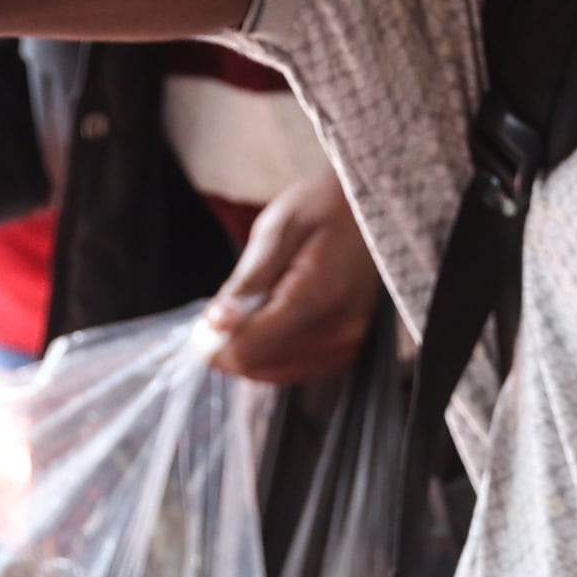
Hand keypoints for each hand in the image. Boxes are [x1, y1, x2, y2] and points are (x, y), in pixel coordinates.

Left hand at [204, 167, 384, 384]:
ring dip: (252, 352)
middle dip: (230, 347)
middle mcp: (338, 330)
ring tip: (248, 313)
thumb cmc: (327, 204)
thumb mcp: (277, 230)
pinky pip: (299, 369)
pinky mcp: (351, 345)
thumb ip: (246, 282)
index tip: (201, 324)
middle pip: (259, 368)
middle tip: (221, 313)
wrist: (375, 203)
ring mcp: (349, 342)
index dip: (213, 345)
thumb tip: (214, 325)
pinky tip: (271, 325)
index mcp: (316, 299)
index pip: (249, 351)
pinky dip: (274, 354)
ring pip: (276, 374)